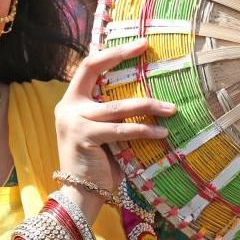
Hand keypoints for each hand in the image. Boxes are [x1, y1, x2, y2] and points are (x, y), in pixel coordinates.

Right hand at [55, 38, 174, 194]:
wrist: (79, 195)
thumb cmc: (97, 164)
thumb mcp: (102, 132)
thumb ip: (113, 114)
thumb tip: (147, 96)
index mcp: (70, 101)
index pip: (88, 66)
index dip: (112, 52)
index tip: (139, 44)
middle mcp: (67, 107)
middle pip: (94, 70)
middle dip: (121, 56)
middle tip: (148, 50)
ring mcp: (73, 122)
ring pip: (117, 107)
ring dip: (148, 106)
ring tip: (171, 108)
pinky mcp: (84, 137)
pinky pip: (121, 130)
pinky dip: (144, 130)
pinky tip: (162, 132)